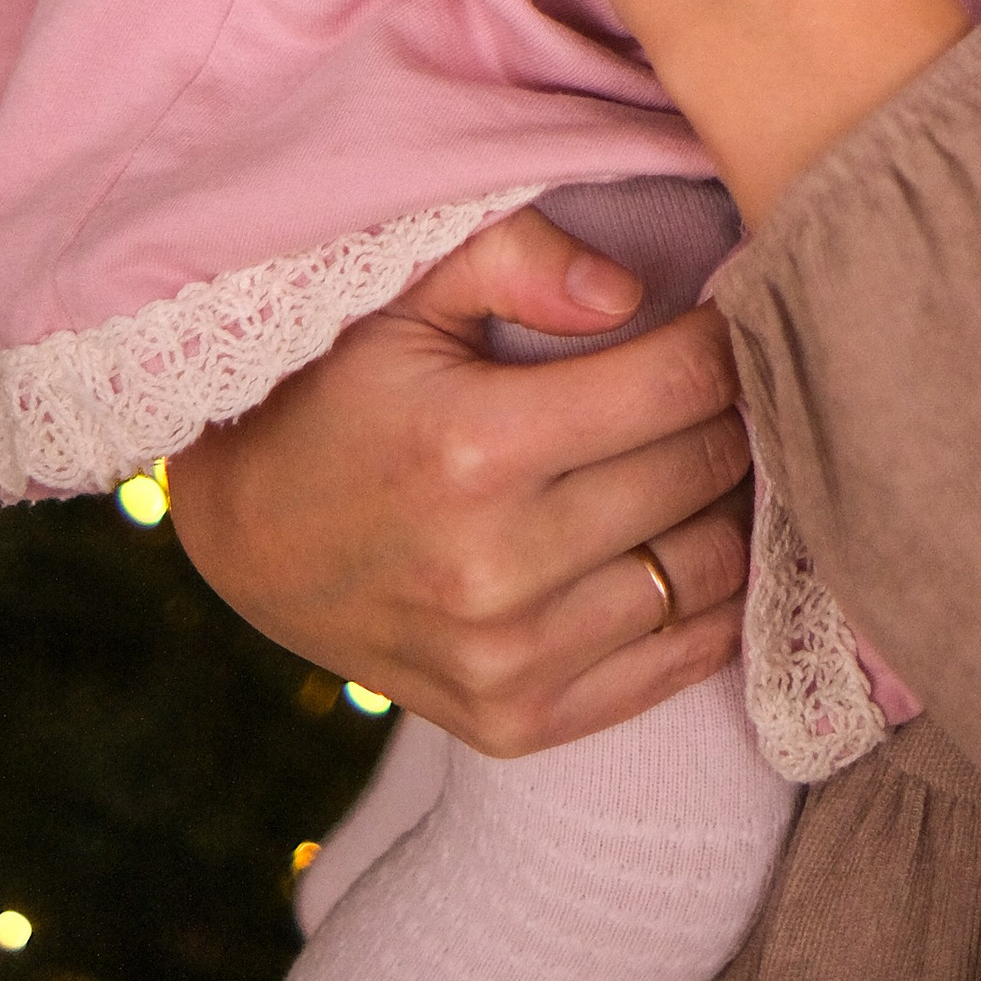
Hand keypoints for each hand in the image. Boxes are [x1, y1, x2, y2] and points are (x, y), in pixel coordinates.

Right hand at [165, 202, 751, 753]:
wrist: (247, 532)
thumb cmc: (340, 387)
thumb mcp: (407, 291)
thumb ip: (519, 257)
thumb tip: (631, 293)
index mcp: (475, 448)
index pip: (684, 382)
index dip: (726, 335)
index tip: (725, 313)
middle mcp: (495, 569)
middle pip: (707, 470)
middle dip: (733, 411)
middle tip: (722, 380)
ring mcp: (506, 661)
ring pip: (711, 568)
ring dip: (729, 504)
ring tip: (701, 456)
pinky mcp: (514, 722)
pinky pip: (679, 662)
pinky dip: (710, 599)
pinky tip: (688, 540)